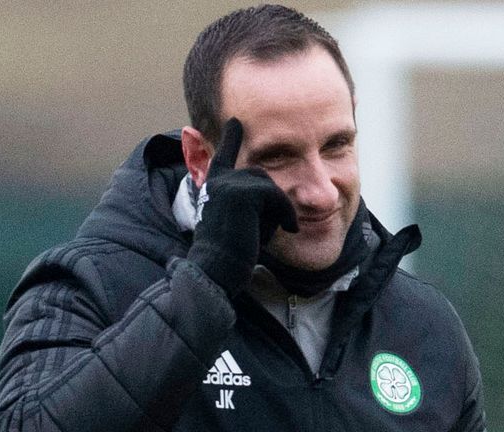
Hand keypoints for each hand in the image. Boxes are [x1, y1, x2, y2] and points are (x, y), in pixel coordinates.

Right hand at [187, 118, 297, 296]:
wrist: (216, 270)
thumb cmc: (231, 255)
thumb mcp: (242, 222)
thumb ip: (252, 202)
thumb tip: (277, 194)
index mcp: (213, 187)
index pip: (223, 156)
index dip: (230, 138)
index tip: (235, 121)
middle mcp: (216, 181)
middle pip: (260, 175)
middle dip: (274, 200)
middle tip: (286, 224)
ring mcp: (227, 183)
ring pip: (269, 185)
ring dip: (278, 209)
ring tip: (277, 231)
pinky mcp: (240, 192)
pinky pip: (276, 195)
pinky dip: (286, 212)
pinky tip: (289, 228)